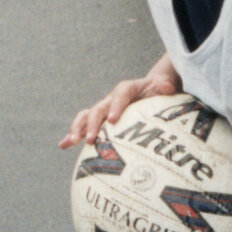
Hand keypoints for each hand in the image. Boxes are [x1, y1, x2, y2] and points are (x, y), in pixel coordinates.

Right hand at [59, 68, 179, 147]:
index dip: (116, 106)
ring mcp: (103, 110)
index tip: (113, 120)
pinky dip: (73, 134)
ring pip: (86, 116)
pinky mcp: (99, 121)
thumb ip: (164, 86)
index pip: (121, 94)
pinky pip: (83, 125)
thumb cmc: (157, 93)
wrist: (149, 93)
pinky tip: (63, 145)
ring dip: (78, 128)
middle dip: (93, 124)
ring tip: (72, 142)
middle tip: (91, 139)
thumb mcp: (163, 87)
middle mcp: (112, 99)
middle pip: (99, 108)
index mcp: (128, 90)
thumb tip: (167, 87)